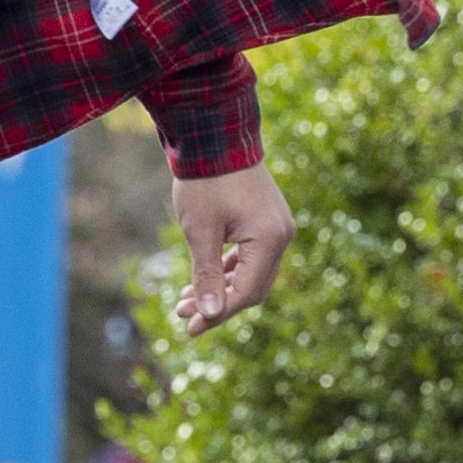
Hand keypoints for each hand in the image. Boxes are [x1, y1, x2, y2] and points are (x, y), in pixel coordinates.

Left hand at [169, 165, 295, 330]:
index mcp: (270, 240)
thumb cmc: (205, 181)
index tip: (189, 328)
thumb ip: (206, 275)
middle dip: (217, 303)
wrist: (215, 133)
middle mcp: (282, 236)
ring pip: (250, 272)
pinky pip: (251, 255)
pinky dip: (228, 268)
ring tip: (184, 299)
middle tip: (181, 313)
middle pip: (252, 287)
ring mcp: (278, 227)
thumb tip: (210, 315)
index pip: (246, 293)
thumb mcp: (200, 231)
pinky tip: (203, 277)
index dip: (217, 315)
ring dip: (220, 286)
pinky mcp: (267, 219)